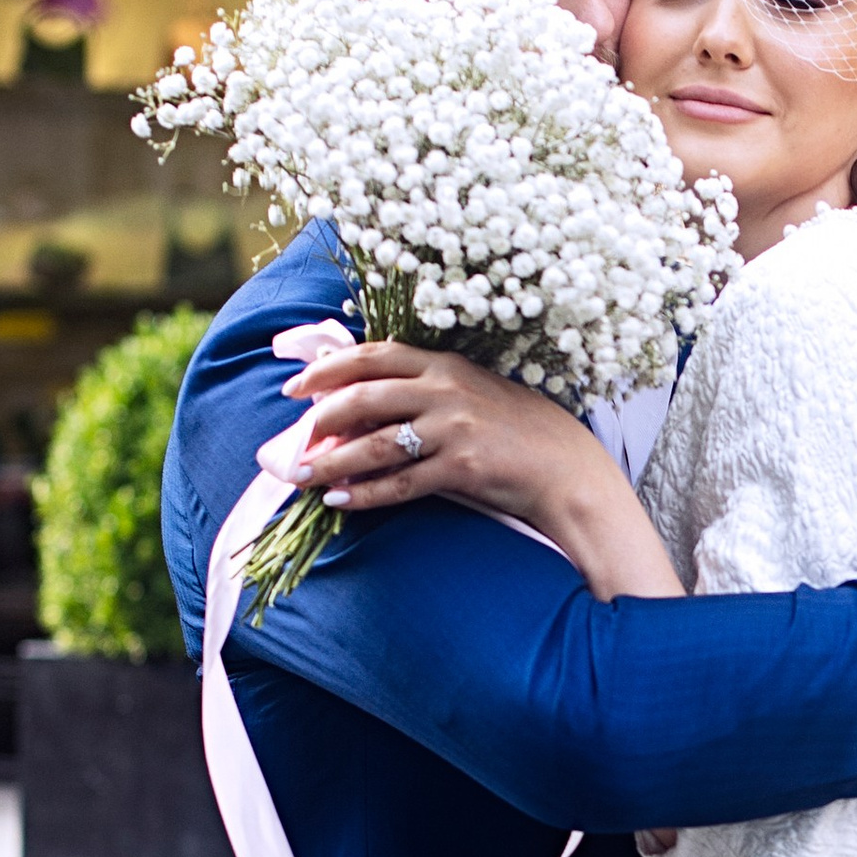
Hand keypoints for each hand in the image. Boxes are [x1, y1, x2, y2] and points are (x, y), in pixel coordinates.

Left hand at [282, 342, 680, 601]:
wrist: (565, 468)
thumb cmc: (513, 432)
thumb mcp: (469, 394)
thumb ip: (420, 390)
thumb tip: (357, 399)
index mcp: (444, 364)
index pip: (373, 354)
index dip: (328, 368)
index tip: (294, 384)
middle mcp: (446, 390)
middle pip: (365, 395)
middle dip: (319, 416)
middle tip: (292, 438)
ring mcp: (454, 428)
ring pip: (376, 442)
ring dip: (331, 461)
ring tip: (302, 475)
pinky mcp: (462, 468)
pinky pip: (400, 482)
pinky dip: (365, 494)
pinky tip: (339, 501)